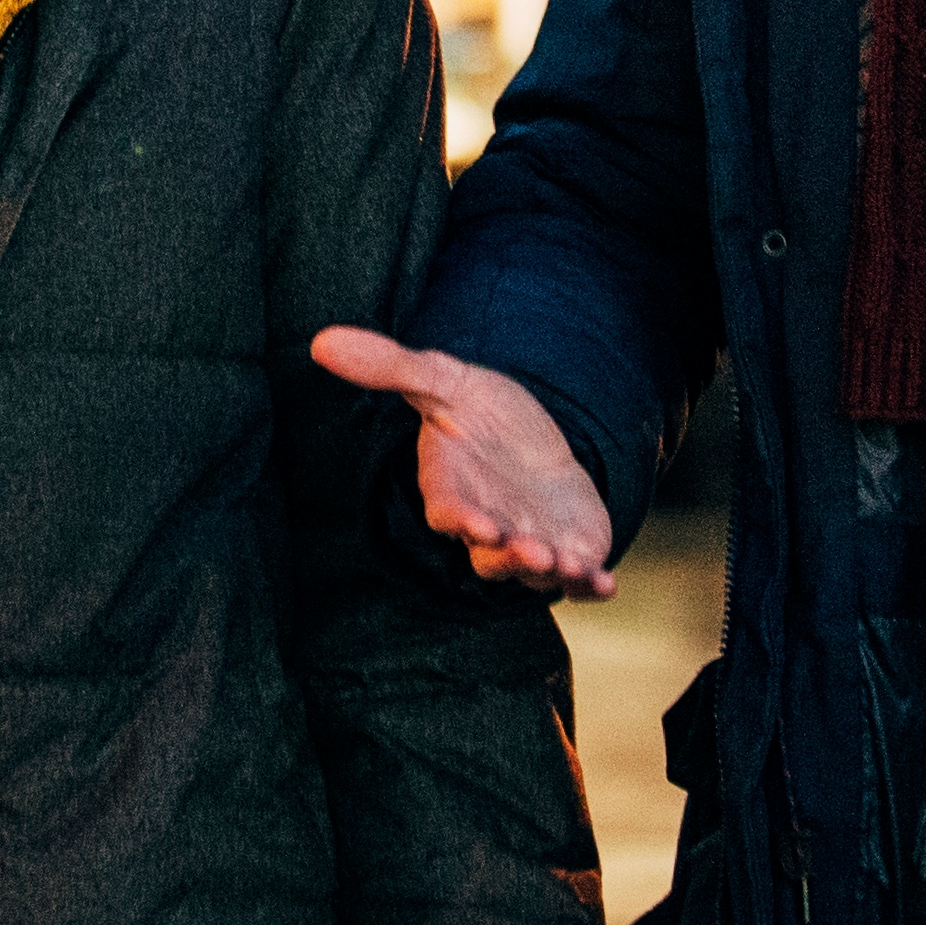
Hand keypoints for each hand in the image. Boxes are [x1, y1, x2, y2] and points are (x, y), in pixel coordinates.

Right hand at [309, 329, 619, 593]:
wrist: (535, 436)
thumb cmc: (480, 412)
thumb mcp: (444, 379)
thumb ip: (391, 367)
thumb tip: (321, 340)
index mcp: (452, 489)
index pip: (449, 511)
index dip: (462, 520)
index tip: (477, 523)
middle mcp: (488, 525)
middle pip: (491, 556)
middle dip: (510, 556)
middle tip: (529, 549)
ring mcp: (529, 542)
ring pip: (533, 571)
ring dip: (549, 571)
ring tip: (565, 562)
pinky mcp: (569, 549)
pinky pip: (577, 577)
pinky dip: (590, 584)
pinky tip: (605, 583)